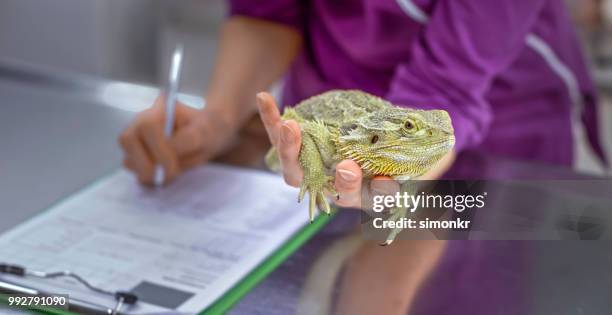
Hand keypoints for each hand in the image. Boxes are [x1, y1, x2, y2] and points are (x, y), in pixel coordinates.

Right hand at [119, 96, 234, 184]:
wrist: (207, 137)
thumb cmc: (207, 131)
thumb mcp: (207, 133)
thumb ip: (189, 139)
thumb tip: (170, 150)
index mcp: (160, 108)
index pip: (148, 125)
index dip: (158, 149)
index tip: (173, 166)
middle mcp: (141, 121)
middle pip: (128, 140)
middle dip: (149, 164)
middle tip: (171, 175)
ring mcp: (134, 139)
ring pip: (128, 159)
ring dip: (149, 173)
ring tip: (171, 174)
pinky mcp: (134, 156)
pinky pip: (134, 171)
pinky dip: (149, 178)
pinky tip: (166, 176)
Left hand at [256, 92, 455, 208]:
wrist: (386, 132)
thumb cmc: (408, 149)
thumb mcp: (428, 154)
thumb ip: (433, 156)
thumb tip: (445, 147)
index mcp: (370, 193)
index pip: (373, 199)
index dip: (378, 193)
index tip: (384, 182)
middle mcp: (338, 187)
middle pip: (325, 189)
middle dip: (335, 180)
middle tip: (345, 166)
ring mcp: (316, 167)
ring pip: (295, 166)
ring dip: (290, 147)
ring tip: (291, 126)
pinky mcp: (300, 145)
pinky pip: (281, 136)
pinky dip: (271, 119)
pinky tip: (264, 97)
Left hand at [256, 92, 390, 208]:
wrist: (371, 158)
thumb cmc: (380, 174)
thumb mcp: (389, 183)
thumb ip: (387, 187)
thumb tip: (383, 180)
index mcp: (345, 194)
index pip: (343, 194)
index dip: (346, 184)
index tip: (348, 168)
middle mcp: (318, 182)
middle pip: (298, 175)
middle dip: (293, 154)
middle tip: (295, 131)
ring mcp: (303, 163)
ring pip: (285, 154)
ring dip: (281, 136)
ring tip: (285, 121)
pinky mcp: (294, 145)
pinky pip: (279, 132)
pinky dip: (271, 116)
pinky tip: (263, 97)